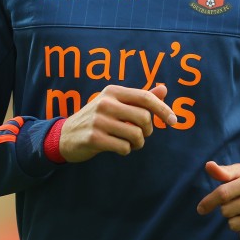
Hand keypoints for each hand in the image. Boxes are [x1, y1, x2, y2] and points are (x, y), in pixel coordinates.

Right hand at [58, 84, 176, 162]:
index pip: (145, 97)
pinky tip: (117, 147)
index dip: (163, 109)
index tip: (173, 120)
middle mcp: (106, 103)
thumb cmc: (97, 118)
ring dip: (138, 143)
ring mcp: (99, 120)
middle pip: (144, 118)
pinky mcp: (94, 138)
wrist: (66, 135)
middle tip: (140, 134)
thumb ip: (140, 97)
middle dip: (148, 130)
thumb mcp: (116, 103)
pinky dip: (126, 150)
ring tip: (130, 143)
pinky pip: (124, 147)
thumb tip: (164, 89)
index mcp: (113, 91)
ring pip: (136, 134)